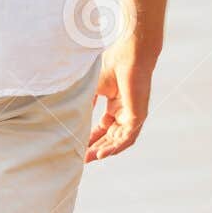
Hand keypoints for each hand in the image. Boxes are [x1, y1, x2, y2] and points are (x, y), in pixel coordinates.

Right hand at [86, 37, 150, 161]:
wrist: (129, 54)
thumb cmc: (112, 64)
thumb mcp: (92, 87)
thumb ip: (86, 102)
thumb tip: (73, 116)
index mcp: (116, 104)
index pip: (103, 127)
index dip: (91, 137)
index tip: (78, 146)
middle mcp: (125, 111)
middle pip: (110, 136)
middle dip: (95, 147)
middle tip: (81, 158)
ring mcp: (133, 115)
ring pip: (119, 139)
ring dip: (104, 150)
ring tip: (89, 158)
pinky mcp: (139, 116)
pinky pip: (127, 137)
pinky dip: (115, 147)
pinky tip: (102, 153)